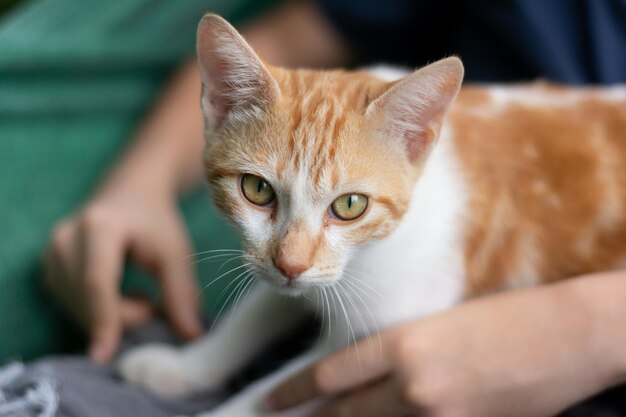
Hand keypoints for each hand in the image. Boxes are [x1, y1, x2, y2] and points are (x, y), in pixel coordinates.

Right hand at [44, 178, 201, 361]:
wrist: (131, 192)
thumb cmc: (156, 221)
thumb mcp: (175, 252)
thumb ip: (182, 293)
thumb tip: (192, 336)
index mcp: (98, 227)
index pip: (97, 282)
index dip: (104, 319)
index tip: (106, 354)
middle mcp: (65, 238)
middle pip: (87, 299)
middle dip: (123, 317)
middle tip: (153, 305)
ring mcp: (51, 253)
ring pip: (77, 307)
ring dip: (112, 315)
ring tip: (138, 292)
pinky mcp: (49, 268)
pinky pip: (71, 305)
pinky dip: (98, 310)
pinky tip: (118, 293)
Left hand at [267, 276, 625, 416]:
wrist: (568, 336)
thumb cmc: (506, 317)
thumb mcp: (440, 324)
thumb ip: (402, 352)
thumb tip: (372, 377)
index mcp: (402, 344)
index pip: (329, 375)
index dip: (292, 392)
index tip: (271, 401)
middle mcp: (411, 385)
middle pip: (343, 412)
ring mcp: (437, 415)